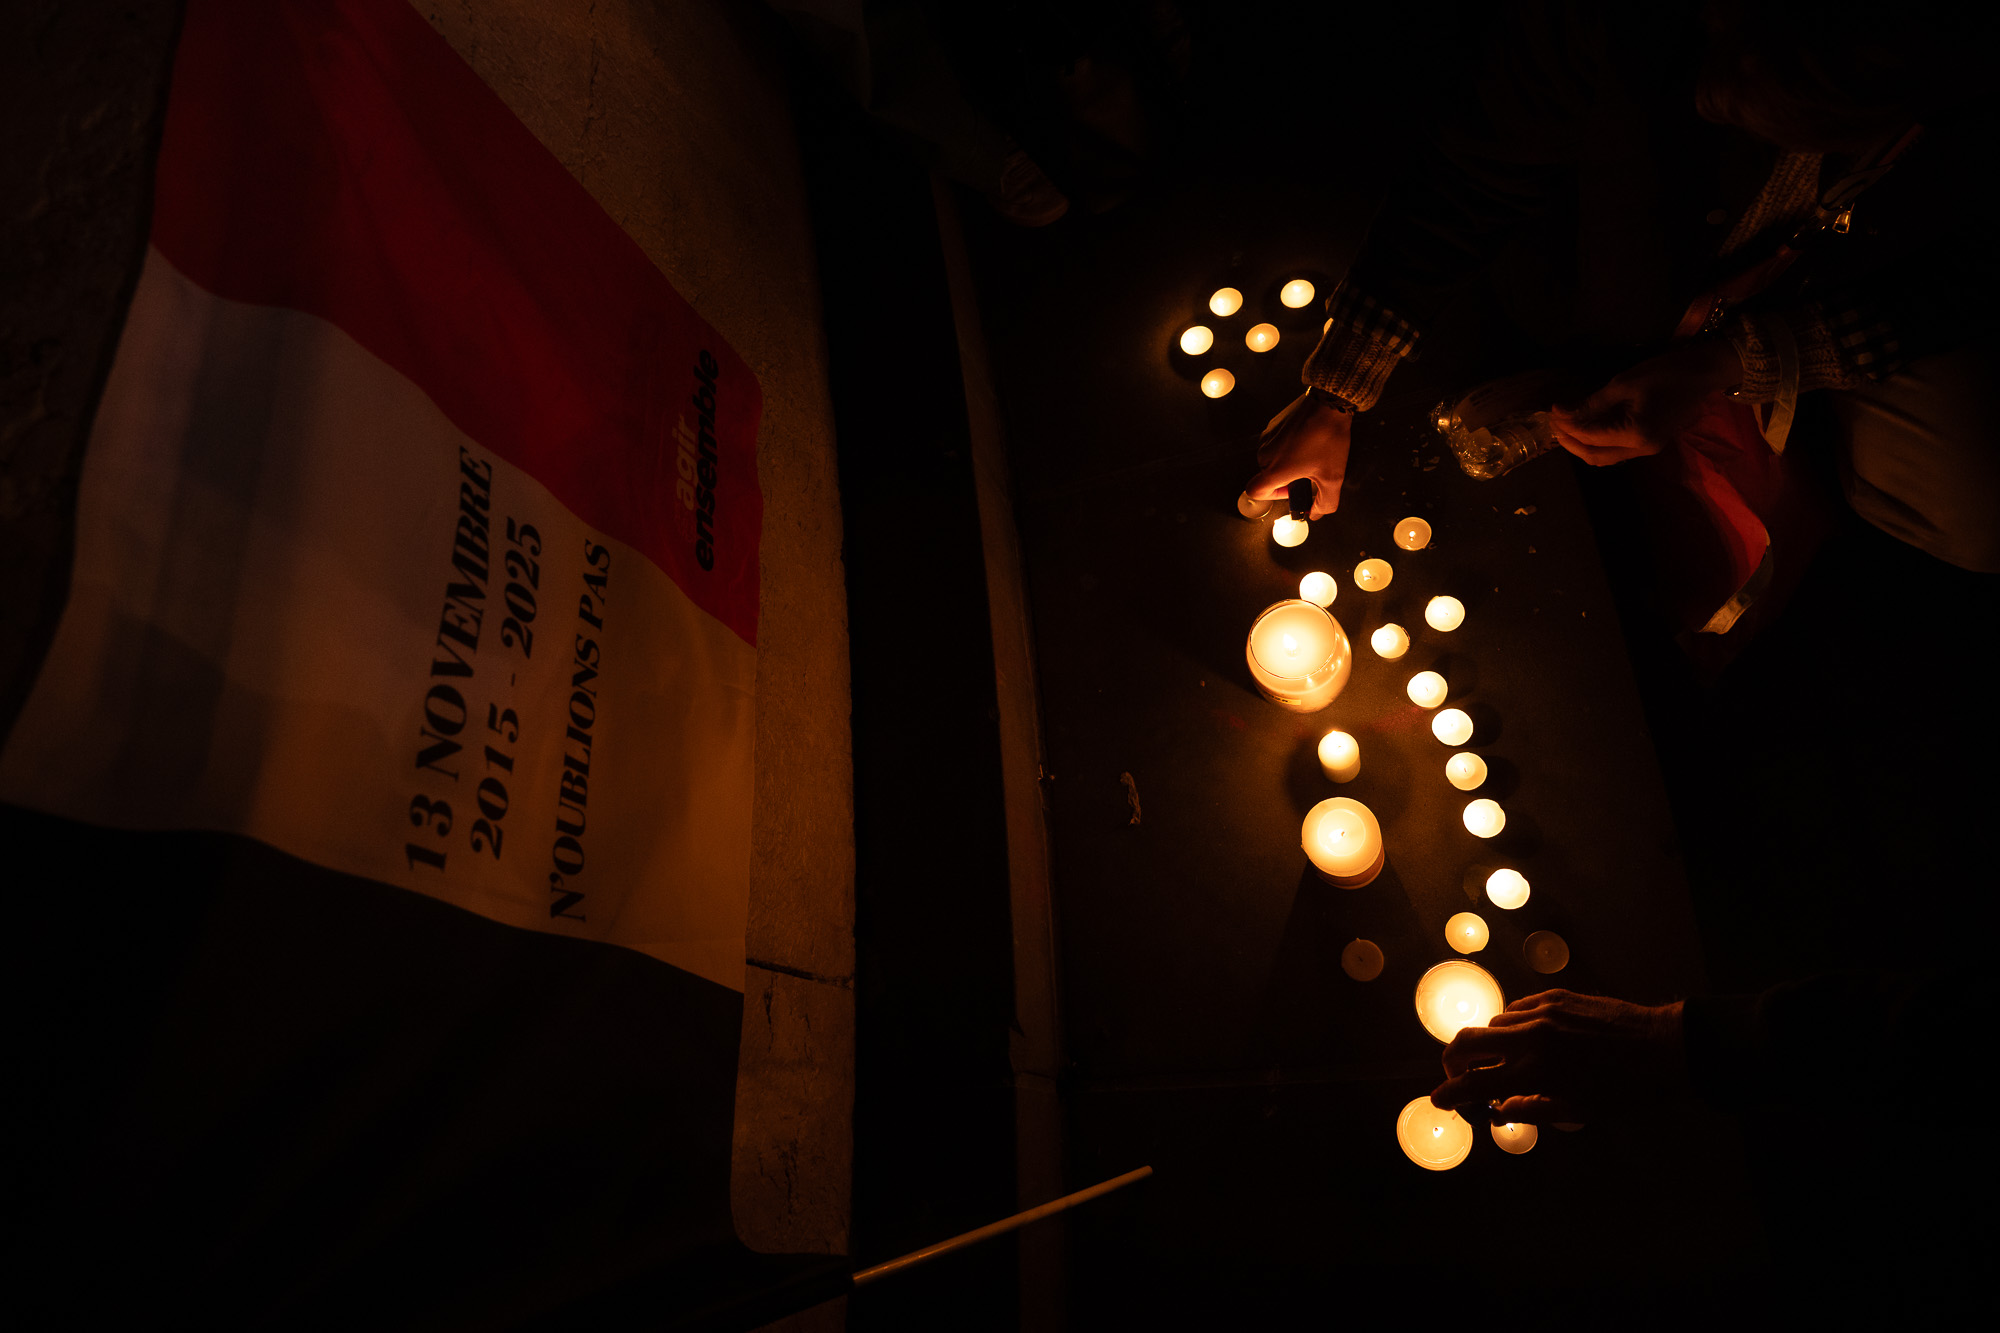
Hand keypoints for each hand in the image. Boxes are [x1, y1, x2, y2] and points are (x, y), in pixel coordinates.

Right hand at [1244, 391, 1350, 518]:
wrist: (1330, 403)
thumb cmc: (1328, 439)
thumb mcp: (1332, 477)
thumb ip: (1325, 502)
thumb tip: (1316, 513)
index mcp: (1275, 470)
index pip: (1254, 492)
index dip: (1273, 497)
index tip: (1293, 490)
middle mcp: (1265, 454)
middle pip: (1268, 477)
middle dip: (1288, 479)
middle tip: (1310, 472)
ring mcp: (1267, 438)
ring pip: (1273, 461)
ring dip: (1290, 463)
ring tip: (1312, 455)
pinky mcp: (1273, 426)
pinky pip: (1276, 445)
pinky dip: (1289, 448)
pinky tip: (1309, 442)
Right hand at [1429, 990, 1685, 1124]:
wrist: (1662, 1048)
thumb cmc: (1625, 1091)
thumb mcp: (1580, 1112)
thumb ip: (1535, 1110)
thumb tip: (1503, 1109)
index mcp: (1536, 1073)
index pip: (1475, 1085)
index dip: (1450, 1093)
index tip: (1439, 1098)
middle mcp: (1531, 1039)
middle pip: (1467, 1042)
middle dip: (1452, 1060)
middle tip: (1456, 1072)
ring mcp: (1542, 1012)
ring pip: (1492, 1024)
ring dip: (1487, 1044)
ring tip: (1501, 1058)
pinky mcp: (1556, 996)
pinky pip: (1517, 1008)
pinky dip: (1512, 1025)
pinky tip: (1526, 1036)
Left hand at [1550, 339, 1741, 465]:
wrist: (1704, 373)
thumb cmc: (1666, 372)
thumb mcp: (1624, 383)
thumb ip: (1592, 403)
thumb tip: (1561, 412)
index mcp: (1636, 433)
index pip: (1590, 436)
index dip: (1567, 425)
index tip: (1551, 410)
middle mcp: (1642, 449)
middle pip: (1594, 456)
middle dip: (1570, 442)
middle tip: (1553, 423)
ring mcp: (1647, 449)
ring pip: (1605, 458)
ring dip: (1582, 446)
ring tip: (1564, 427)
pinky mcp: (1650, 444)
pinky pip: (1616, 451)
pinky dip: (1597, 443)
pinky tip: (1586, 429)